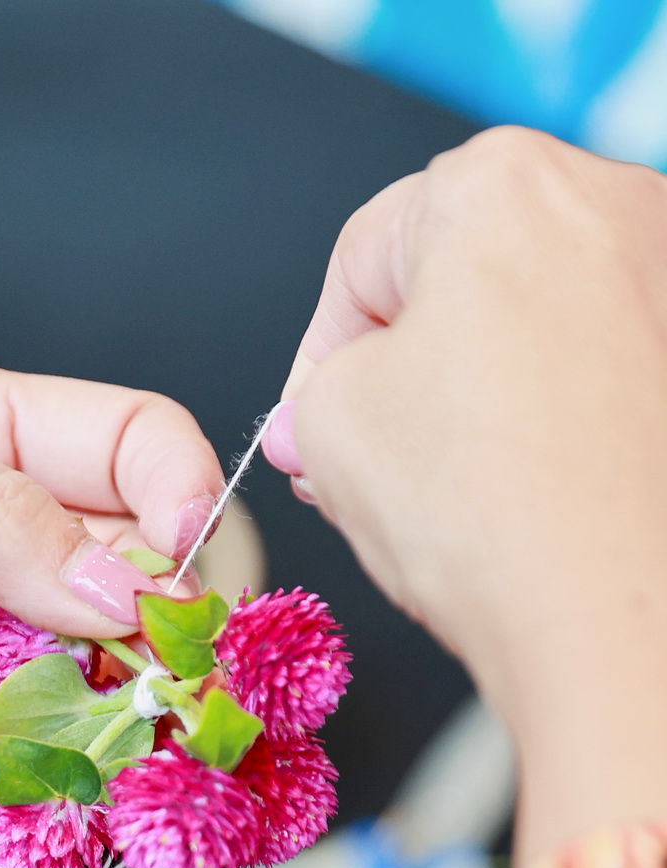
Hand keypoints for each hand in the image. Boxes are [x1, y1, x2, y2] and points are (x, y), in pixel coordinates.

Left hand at [0, 351, 221, 798]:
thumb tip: (121, 588)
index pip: (126, 447)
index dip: (179, 499)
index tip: (190, 567)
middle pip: (126, 573)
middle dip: (178, 625)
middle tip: (201, 681)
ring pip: (89, 678)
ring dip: (141, 717)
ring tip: (178, 757)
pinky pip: (18, 765)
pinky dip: (67, 788)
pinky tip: (98, 803)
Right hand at [265, 128, 666, 865]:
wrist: (613, 615)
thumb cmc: (497, 512)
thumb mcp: (327, 428)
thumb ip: (307, 399)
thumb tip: (310, 415)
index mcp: (499, 185)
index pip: (363, 259)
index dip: (316, 356)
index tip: (304, 420)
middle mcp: (606, 204)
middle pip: (458, 278)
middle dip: (399, 370)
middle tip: (361, 455)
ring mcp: (666, 282)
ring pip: (532, 325)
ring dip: (474, 393)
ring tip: (442, 487)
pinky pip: (597, 370)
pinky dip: (551, 417)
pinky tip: (517, 490)